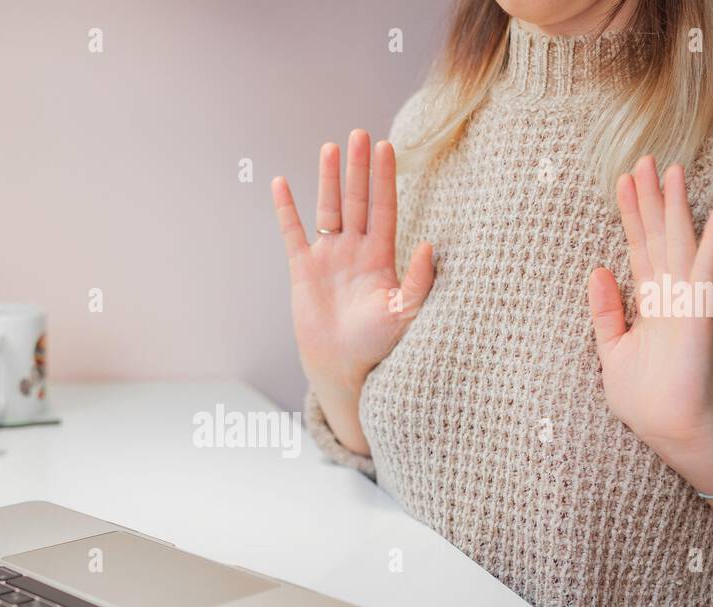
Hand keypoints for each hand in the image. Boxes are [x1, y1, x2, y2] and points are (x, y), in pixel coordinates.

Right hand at [272, 130, 433, 452]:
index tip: (387, 147)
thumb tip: (430, 246)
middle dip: (359, 168)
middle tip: (360, 134)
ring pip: (328, 208)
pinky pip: (293, 232)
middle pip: (357, 200)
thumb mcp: (404, 313)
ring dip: (329, 178)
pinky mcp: (303, 268)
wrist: (343, 366)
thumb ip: (418, 281)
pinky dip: (286, 209)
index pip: (384, 208)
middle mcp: (355, 250)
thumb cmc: (377, 345)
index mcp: (382, 257)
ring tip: (331, 147)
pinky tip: (282, 183)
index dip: (385, 179)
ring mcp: (328, 256)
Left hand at [588, 156, 712, 459]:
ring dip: (676, 206)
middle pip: (657, 236)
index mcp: (647, 304)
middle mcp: (667, 296)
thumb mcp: (611, 351)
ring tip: (673, 168)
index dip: (631, 215)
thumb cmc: (644, 398)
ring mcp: (684, 302)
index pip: (638, 249)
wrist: (671, 428)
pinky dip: (712, 239)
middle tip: (645, 158)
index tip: (623, 181)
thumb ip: (605, 311)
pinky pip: (704, 270)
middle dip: (650, 199)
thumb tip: (596, 270)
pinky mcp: (697, 314)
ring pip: (678, 243)